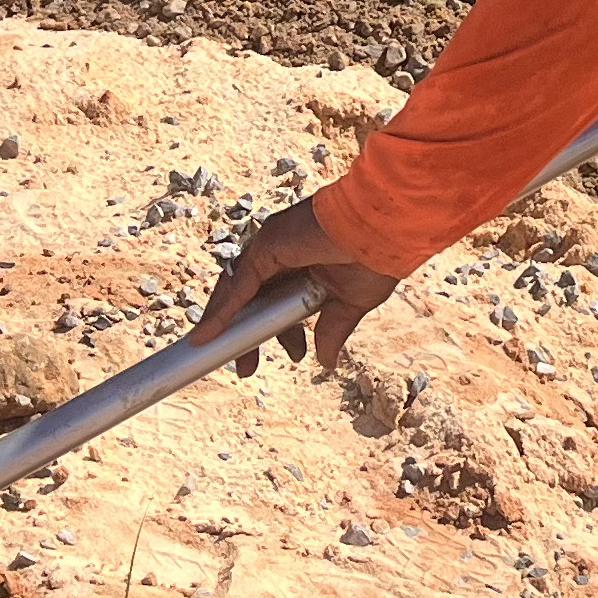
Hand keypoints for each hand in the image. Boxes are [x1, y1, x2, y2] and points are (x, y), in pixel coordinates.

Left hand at [186, 198, 398, 375]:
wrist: (388, 229)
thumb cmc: (377, 257)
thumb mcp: (351, 303)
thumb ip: (331, 329)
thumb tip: (324, 361)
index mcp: (303, 264)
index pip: (274, 300)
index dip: (274, 331)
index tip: (287, 355)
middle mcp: (282, 253)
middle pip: (249, 297)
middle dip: (245, 333)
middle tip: (245, 368)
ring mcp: (272, 246)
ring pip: (237, 290)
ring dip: (223, 324)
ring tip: (212, 354)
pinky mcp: (267, 245)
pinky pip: (238, 283)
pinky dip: (221, 311)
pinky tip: (209, 335)